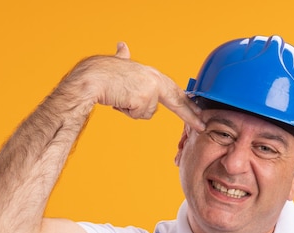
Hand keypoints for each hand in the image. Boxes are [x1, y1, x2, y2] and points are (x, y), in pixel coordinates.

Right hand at [64, 42, 204, 131]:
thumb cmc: (102, 72)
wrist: (92, 77)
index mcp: (152, 73)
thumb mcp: (119, 63)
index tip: (196, 111)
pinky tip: (119, 100)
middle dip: (190, 115)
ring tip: (120, 97)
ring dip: (132, 110)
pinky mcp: (144, 99)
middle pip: (176, 100)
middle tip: (201, 125)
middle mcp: (154, 79)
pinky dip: (126, 111)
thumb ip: (124, 57)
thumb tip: (123, 46)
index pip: (174, 89)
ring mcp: (150, 89)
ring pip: (147, 113)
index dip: (186, 102)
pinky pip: (137, 115)